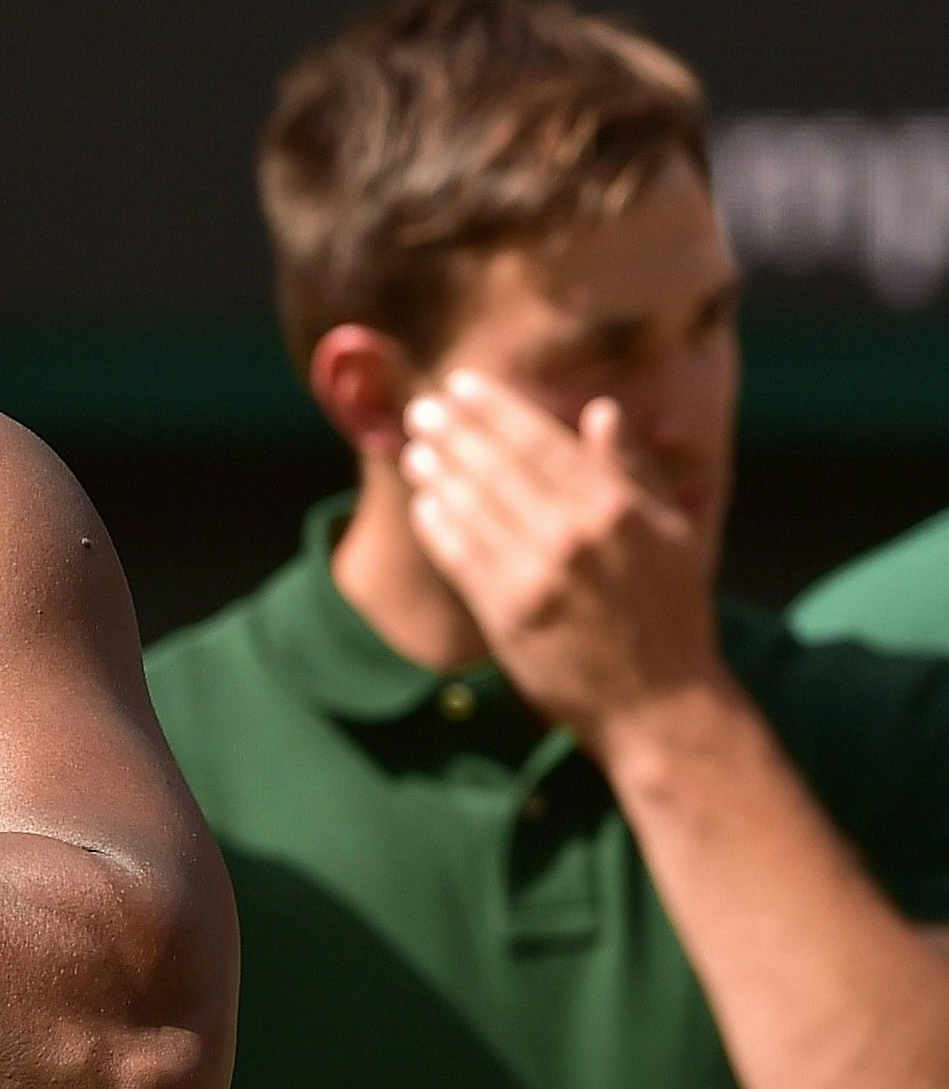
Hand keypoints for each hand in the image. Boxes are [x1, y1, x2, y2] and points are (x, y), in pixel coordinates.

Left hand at [399, 371, 723, 751]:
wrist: (660, 703)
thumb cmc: (670, 613)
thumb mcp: (672, 533)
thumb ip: (631, 471)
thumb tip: (601, 412)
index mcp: (616, 507)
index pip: (540, 441)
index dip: (494, 408)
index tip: (462, 384)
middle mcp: (574, 534)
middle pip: (496, 466)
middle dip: (453, 431)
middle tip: (422, 407)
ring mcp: (537, 575)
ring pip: (471, 507)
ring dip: (437, 473)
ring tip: (416, 449)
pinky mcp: (508, 613)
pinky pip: (460, 557)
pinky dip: (438, 526)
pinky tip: (424, 505)